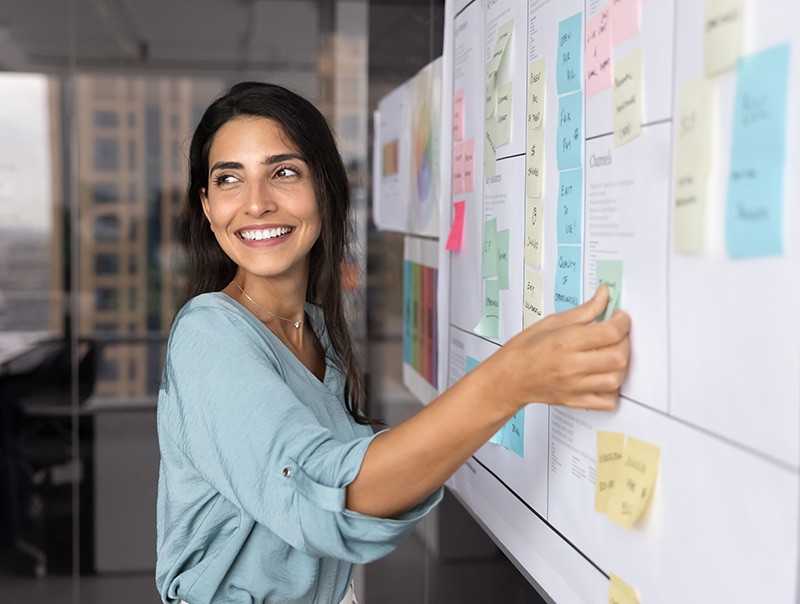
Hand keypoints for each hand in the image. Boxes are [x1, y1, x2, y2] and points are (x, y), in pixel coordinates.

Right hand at [485, 285, 630, 410]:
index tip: (619, 318)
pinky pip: (607, 401)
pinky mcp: (576, 401)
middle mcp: (572, 365)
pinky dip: (613, 390)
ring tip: (611, 355)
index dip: (622, 322)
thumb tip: (603, 296)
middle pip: (618, 356)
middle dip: (624, 342)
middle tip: (617, 335)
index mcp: (566, 342)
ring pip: (616, 379)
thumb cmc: (524, 350)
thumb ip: (584, 311)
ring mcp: (575, 386)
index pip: (610, 332)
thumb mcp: (552, 322)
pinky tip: (605, 377)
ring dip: (621, 365)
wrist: (509, 378)